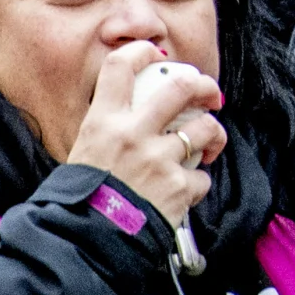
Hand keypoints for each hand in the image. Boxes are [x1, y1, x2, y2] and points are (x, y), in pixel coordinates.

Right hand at [67, 42, 225, 228]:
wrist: (84, 243)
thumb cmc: (82, 200)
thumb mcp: (84, 151)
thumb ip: (110, 128)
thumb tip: (136, 110)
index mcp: (103, 122)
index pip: (121, 66)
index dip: (144, 51)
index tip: (160, 55)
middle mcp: (132, 134)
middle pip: (182, 86)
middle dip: (204, 85)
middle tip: (209, 94)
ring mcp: (157, 159)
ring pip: (206, 128)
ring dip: (213, 136)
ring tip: (206, 147)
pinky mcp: (177, 187)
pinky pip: (202, 177)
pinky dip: (197, 185)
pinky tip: (183, 193)